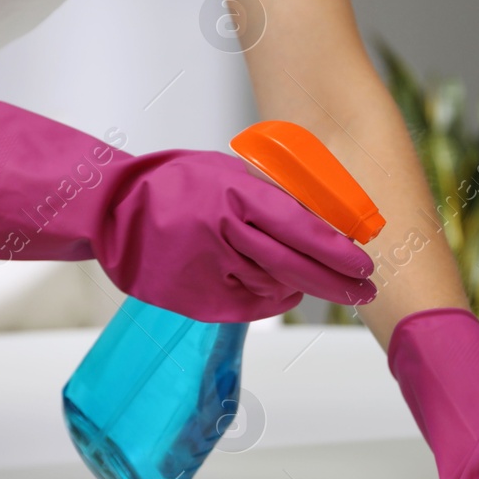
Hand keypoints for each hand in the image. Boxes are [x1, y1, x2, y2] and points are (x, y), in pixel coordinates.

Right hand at [0, 95, 375, 320]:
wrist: (113, 211)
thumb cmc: (179, 186)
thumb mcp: (227, 175)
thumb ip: (270, 196)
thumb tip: (322, 222)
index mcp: (236, 192)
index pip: (300, 225)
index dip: (337, 249)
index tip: (366, 262)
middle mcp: (224, 229)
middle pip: (294, 263)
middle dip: (336, 280)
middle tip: (364, 288)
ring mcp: (208, 265)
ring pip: (273, 285)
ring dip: (300, 287)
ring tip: (322, 284)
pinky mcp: (194, 294)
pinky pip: (247, 303)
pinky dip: (268, 299)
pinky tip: (280, 292)